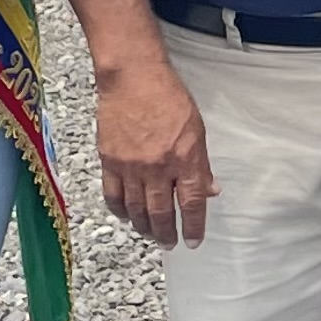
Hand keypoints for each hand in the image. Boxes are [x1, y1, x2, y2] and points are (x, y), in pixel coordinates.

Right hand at [94, 53, 215, 247]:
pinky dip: (120, 210)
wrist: (133, 77)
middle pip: (161, 213)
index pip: (192, 203)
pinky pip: (113, 196)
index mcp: (185, 158)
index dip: (193, 226)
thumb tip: (210, 190)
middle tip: (170, 243)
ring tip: (150, 234)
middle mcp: (158, 167)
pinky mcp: (110, 161)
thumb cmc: (167, 96)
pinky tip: (126, 215)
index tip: (194, 240)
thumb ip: (201, 163)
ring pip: (136, 210)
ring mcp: (131, 166)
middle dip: (167, 233)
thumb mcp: (196, 128)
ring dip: (144, 227)